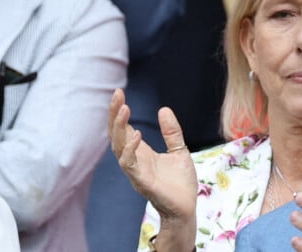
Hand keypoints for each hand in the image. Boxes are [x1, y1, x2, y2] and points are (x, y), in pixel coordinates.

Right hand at [108, 89, 196, 248]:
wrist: (187, 209)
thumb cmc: (180, 184)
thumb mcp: (179, 151)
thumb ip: (171, 132)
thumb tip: (164, 109)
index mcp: (139, 150)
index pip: (122, 127)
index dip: (118, 111)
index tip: (119, 92)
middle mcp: (132, 158)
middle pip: (115, 133)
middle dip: (113, 113)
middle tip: (117, 94)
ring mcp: (134, 170)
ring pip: (118, 145)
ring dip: (119, 126)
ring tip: (124, 108)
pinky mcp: (140, 181)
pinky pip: (128, 163)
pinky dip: (130, 148)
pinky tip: (137, 134)